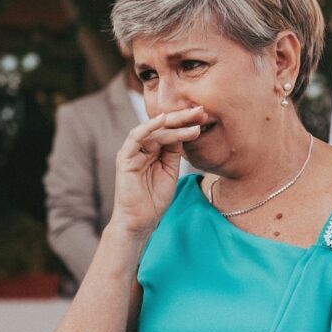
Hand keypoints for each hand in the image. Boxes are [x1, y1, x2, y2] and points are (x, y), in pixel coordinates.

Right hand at [111, 106, 204, 235]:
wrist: (140, 221)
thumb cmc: (155, 199)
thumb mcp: (170, 171)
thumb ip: (174, 152)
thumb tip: (187, 130)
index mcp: (153, 150)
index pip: (171, 130)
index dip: (187, 122)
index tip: (205, 116)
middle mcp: (142, 147)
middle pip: (163, 126)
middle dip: (183, 117)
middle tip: (201, 110)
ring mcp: (133, 151)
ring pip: (154, 130)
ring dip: (173, 123)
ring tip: (192, 118)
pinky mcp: (125, 157)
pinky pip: (136, 138)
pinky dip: (148, 128)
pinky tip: (162, 120)